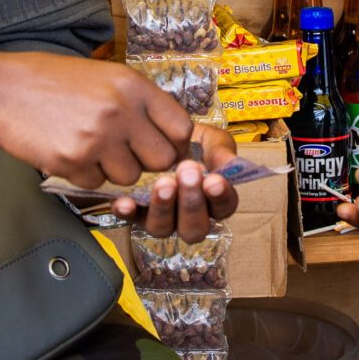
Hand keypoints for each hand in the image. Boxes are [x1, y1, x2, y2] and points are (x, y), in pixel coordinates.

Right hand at [0, 52, 194, 186]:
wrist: (2, 90)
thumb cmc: (52, 82)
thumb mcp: (105, 76)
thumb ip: (140, 102)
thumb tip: (172, 134)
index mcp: (133, 86)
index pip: (182, 127)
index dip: (176, 142)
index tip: (164, 146)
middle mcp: (121, 111)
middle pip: (163, 159)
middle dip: (148, 161)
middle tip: (127, 152)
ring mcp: (97, 138)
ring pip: (130, 176)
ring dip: (114, 169)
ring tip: (91, 146)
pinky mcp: (73, 161)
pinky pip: (97, 183)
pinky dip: (86, 174)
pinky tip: (69, 151)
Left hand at [113, 123, 238, 240]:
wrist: (158, 130)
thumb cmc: (192, 140)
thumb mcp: (212, 141)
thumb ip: (222, 153)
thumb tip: (232, 164)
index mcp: (213, 201)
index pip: (223, 208)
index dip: (220, 197)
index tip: (214, 180)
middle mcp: (187, 216)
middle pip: (193, 229)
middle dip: (191, 204)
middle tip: (188, 175)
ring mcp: (160, 217)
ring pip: (162, 228)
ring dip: (163, 208)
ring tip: (164, 183)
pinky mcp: (135, 212)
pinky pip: (129, 218)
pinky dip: (127, 212)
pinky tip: (125, 201)